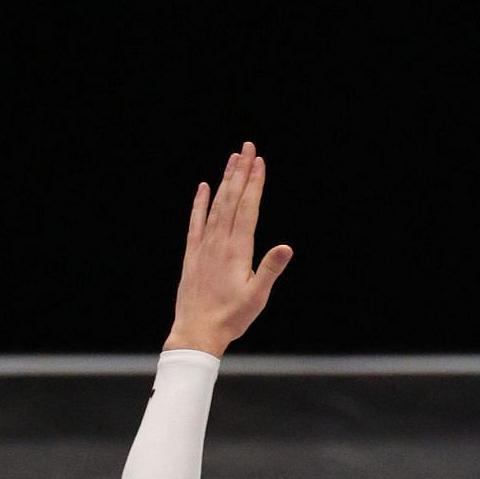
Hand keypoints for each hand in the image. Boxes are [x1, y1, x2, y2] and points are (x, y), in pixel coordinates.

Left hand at [164, 142, 293, 355]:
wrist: (196, 331)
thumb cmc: (231, 317)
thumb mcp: (258, 296)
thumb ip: (271, 269)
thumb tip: (286, 247)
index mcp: (236, 250)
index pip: (247, 208)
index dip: (254, 184)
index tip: (259, 162)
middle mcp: (218, 242)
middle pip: (231, 199)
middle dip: (240, 172)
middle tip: (247, 147)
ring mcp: (203, 246)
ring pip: (215, 205)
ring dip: (225, 180)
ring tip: (232, 159)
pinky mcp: (193, 253)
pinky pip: (196, 221)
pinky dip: (200, 202)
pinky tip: (204, 187)